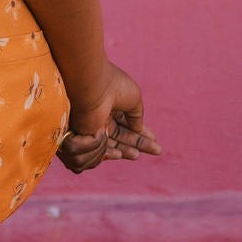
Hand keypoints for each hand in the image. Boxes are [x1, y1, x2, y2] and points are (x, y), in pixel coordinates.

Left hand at [56, 60, 160, 175]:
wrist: (91, 88)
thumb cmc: (114, 87)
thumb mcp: (134, 97)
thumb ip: (137, 116)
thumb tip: (139, 129)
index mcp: (113, 103)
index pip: (129, 122)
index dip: (142, 133)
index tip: (155, 141)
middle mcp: (103, 114)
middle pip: (123, 135)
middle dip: (139, 144)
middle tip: (156, 151)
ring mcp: (94, 125)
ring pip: (112, 143)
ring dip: (126, 151)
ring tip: (136, 155)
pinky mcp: (85, 135)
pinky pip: (99, 150)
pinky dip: (110, 154)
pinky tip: (119, 154)